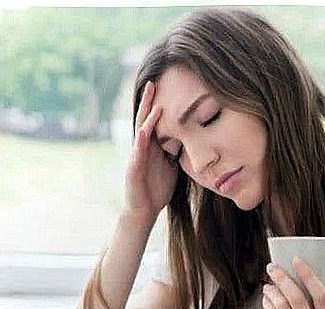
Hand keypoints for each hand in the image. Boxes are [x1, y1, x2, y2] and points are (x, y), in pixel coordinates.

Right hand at [124, 81, 178, 227]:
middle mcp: (142, 148)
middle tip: (152, 82)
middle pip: (145, 121)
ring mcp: (137, 158)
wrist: (145, 210)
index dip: (158, 103)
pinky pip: (138, 154)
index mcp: (152, 146)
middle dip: (148, 102)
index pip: (155, 121)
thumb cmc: (157, 187)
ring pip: (141, 134)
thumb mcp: (171, 165)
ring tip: (153, 104)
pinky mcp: (134, 170)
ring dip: (147, 119)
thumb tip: (191, 137)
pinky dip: (140, 142)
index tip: (165, 86)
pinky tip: (144, 132)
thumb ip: (176, 150)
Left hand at [262, 257, 324, 308]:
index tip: (297, 260)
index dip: (308, 275)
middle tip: (273, 268)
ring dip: (271, 291)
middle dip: (282, 279)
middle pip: (297, 299)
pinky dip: (267, 304)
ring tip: (269, 285)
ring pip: (281, 307)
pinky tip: (267, 299)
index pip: (321, 296)